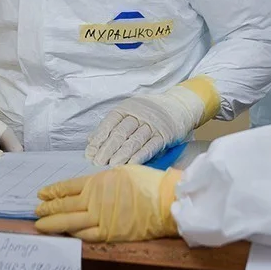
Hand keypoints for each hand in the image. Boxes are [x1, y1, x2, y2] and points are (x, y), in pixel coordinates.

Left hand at [35, 166, 181, 241]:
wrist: (165, 201)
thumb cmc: (148, 183)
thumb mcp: (122, 172)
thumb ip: (103, 181)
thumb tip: (91, 188)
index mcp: (98, 181)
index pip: (68, 187)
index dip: (53, 191)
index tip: (41, 194)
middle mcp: (95, 200)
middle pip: (65, 204)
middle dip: (48, 208)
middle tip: (36, 211)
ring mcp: (101, 218)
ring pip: (70, 221)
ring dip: (54, 223)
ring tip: (41, 225)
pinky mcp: (109, 233)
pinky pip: (86, 235)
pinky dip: (73, 234)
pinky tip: (64, 234)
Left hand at [85, 83, 210, 165]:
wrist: (180, 105)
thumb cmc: (151, 112)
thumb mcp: (131, 112)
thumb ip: (112, 126)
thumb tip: (90, 140)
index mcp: (128, 108)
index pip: (110, 123)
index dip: (99, 138)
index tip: (89, 153)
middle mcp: (139, 114)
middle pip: (120, 132)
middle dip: (107, 148)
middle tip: (97, 162)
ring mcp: (153, 124)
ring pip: (134, 140)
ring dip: (121, 154)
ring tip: (111, 165)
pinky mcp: (165, 135)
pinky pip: (150, 146)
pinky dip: (139, 156)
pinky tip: (130, 164)